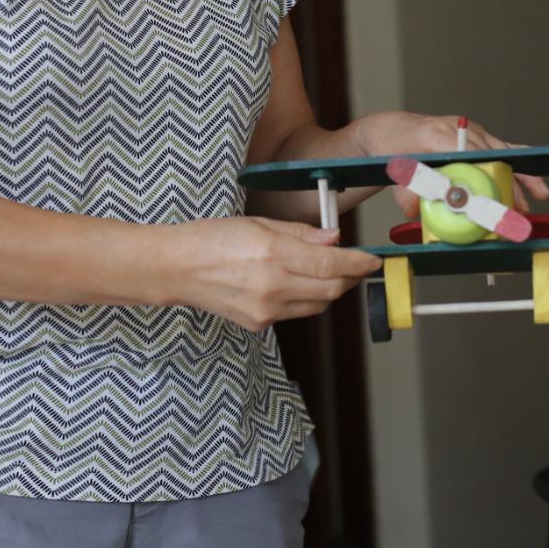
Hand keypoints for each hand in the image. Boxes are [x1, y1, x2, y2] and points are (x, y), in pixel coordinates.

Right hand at [169, 216, 381, 331]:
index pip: (332, 265)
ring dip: (330, 289)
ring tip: (327, 271)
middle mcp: (272, 287)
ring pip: (318, 304)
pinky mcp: (258, 324)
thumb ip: (300, 233)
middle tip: (356, 264)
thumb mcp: (258, 223)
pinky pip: (297, 313)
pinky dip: (306, 298)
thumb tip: (334, 239)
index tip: (373, 260)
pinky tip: (296, 283)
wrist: (175, 269)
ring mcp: (265, 310)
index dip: (359, 263)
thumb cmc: (211, 238)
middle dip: (350, 277)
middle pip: (331, 288)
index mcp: (273, 254)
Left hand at [355, 111, 548, 218]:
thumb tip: (414, 210)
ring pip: (502, 152)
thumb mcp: (393, 170)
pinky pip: (500, 149)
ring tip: (534, 198)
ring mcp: (468, 130)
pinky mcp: (474, 136)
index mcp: (436, 134)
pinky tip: (531, 182)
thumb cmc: (391, 147)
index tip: (496, 198)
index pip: (467, 155)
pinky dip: (515, 166)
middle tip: (522, 206)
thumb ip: (404, 190)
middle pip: (492, 155)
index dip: (484, 177)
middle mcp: (456, 128)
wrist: (389, 131)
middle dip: (511, 181)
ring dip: (519, 176)